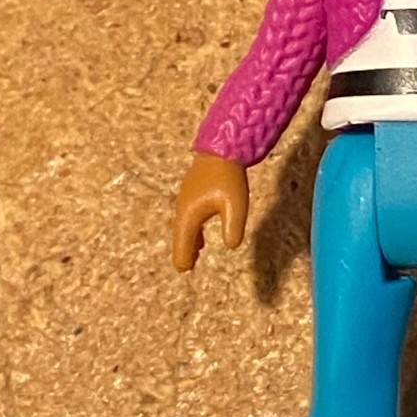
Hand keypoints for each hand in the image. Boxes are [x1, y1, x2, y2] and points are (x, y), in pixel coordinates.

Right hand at [172, 151, 248, 270]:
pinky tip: (200, 237)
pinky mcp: (193, 191)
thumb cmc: (229, 176)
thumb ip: (233, 227)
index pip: (184, 241)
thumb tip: (231, 245)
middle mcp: (184, 207)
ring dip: (188, 241)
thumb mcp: (235, 204)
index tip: (185, 269)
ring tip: (194, 255)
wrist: (223, 147)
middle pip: (181, 234)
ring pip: (184, 225)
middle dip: (184, 250)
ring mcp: (187, 198)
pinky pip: (190, 216)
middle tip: (185, 267)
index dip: (185, 256)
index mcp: (190, 213)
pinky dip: (193, 230)